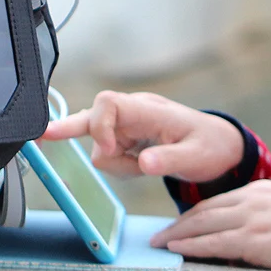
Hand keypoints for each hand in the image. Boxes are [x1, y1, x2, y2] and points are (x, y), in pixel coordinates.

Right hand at [41, 90, 243, 180]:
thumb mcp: (195, 158)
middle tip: (53, 139)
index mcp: (147, 110)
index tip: (108, 150)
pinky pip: (106, 155)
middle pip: (91, 118)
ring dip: (116, 163)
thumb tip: (144, 163)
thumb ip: (169, 161)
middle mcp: (132, 113)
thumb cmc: (208, 146)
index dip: (99, 126)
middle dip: (76, 133)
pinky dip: (118, 165)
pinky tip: (139, 166)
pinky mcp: (124, 139)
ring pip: (97, 146)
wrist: (217, 147)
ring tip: (145, 167)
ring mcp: (126, 126)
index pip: (108, 103)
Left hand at [149, 179, 270, 269]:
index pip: (217, 201)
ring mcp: (253, 218)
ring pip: (205, 225)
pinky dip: (193, 246)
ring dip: (179, 234)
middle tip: (157, 234)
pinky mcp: (256, 239)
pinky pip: (216, 243)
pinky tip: (178, 249)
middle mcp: (252, 199)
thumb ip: (261, 217)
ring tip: (161, 243)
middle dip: (179, 223)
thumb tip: (238, 241)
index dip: (193, 214)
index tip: (177, 224)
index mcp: (259, 189)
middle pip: (205, 210)